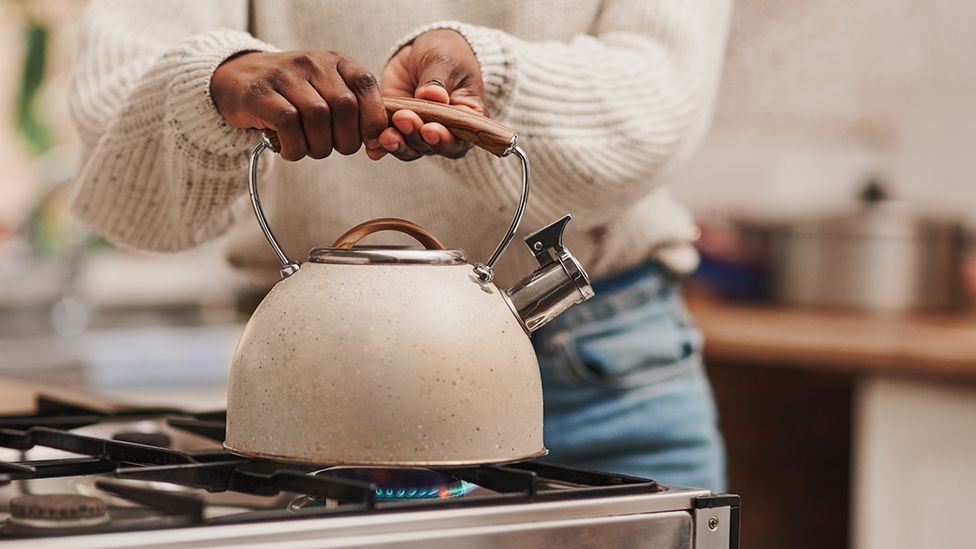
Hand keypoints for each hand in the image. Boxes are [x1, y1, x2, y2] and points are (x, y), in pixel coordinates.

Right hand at [211, 51, 385, 160]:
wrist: (238, 79)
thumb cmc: (292, 96)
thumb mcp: (327, 94)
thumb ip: (355, 114)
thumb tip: (379, 145)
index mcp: (336, 62)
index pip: (366, 86)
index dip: (372, 119)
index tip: (367, 141)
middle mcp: (313, 63)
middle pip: (344, 107)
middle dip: (345, 140)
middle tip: (333, 148)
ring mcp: (285, 75)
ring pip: (317, 116)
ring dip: (319, 146)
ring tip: (309, 149)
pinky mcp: (261, 93)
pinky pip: (288, 123)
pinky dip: (295, 147)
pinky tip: (290, 150)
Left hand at [374, 29, 487, 160]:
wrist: (422, 51)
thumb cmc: (445, 53)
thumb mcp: (444, 60)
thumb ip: (437, 80)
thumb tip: (434, 96)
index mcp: (467, 119)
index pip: (460, 138)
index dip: (445, 139)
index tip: (430, 129)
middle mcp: (446, 132)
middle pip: (433, 147)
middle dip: (416, 136)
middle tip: (403, 118)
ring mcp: (421, 132)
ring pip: (411, 148)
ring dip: (399, 143)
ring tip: (386, 135)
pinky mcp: (398, 128)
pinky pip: (391, 141)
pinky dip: (382, 145)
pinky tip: (374, 145)